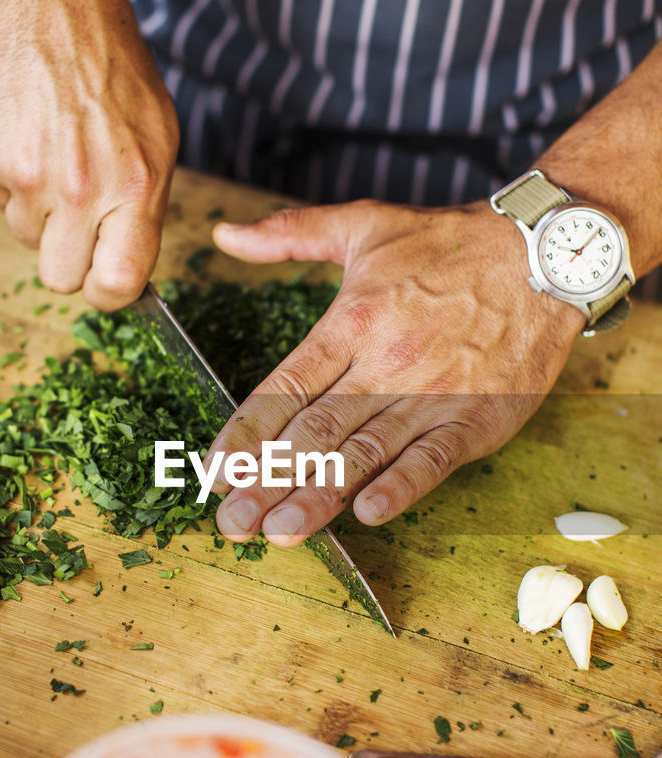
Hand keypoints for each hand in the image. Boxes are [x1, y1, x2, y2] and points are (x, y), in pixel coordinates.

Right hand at [0, 0, 178, 309]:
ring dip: (38, 212)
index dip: (109, 292)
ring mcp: (28, 176)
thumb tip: (127, 266)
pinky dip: (10, 180)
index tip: (106, 280)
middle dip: (66, 259)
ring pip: (26, 239)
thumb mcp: (157, 140)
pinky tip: (27, 138)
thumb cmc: (112, 71)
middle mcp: (81, 188)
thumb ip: (143, 209)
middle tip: (75, 220)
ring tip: (54, 157)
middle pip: (60, 278)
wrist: (47, 8)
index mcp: (135, 186)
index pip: (119, 283)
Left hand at [208, 199, 582, 545]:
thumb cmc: (448, 245)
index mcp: (350, 321)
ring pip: (364, 453)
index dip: (246, 433)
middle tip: (231, 522)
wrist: (543, 254)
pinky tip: (369, 514)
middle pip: (314, 432)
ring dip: (319, 496)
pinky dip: (403, 486)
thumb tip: (224, 234)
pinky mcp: (476, 419)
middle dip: (267, 481)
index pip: (285, 387)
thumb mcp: (363, 224)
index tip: (214, 471)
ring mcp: (432, 395)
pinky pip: (433, 460)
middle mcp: (385, 363)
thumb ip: (289, 234)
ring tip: (280, 533)